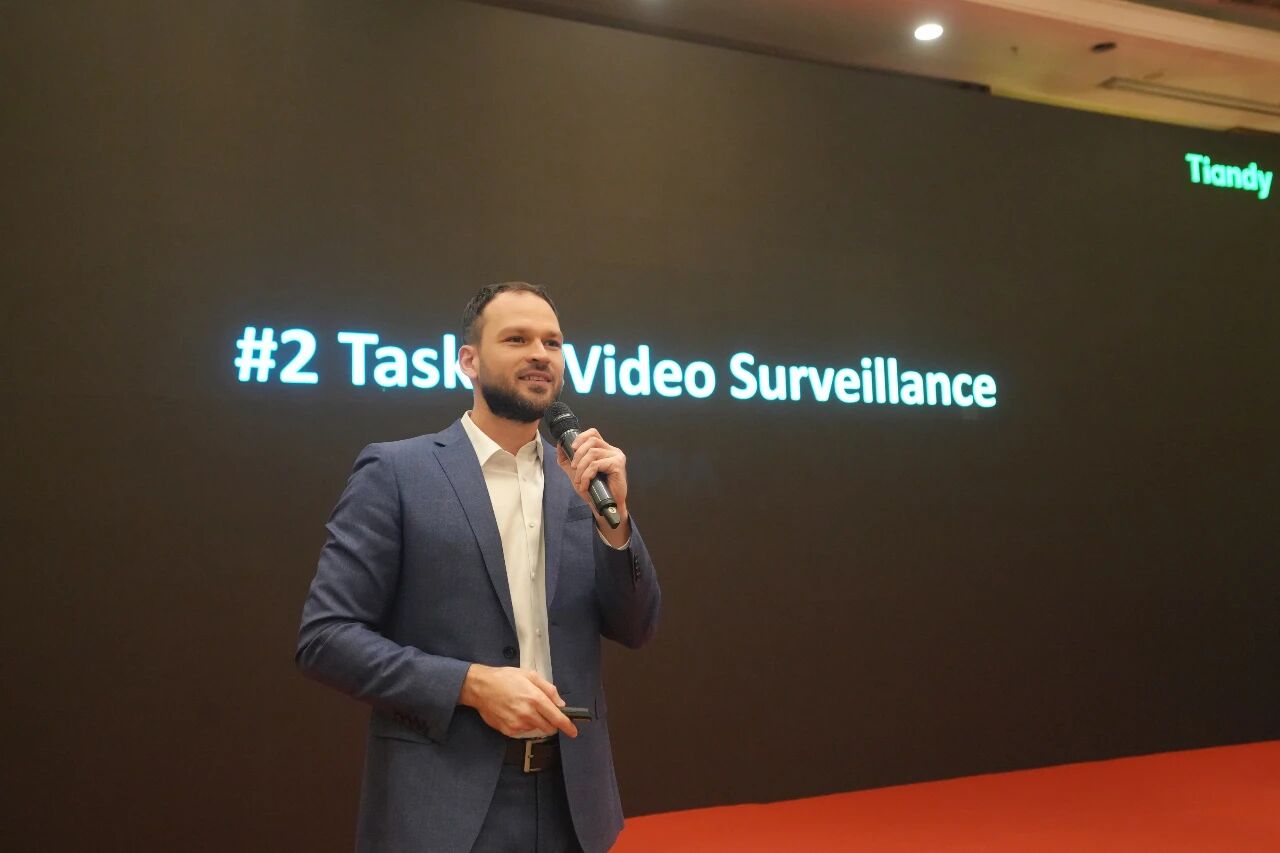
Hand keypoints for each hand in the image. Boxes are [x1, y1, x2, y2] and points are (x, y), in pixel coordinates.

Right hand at [458, 665, 577, 738]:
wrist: (481, 687)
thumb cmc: (505, 678)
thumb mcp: (530, 675)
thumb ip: (548, 689)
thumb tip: (560, 704)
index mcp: (535, 698)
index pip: (557, 718)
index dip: (567, 726)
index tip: (573, 732)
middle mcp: (528, 714)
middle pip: (548, 728)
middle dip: (550, 722)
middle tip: (542, 711)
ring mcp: (517, 724)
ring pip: (535, 729)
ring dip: (535, 721)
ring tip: (523, 707)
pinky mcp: (508, 730)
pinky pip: (523, 732)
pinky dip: (523, 724)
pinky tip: (514, 712)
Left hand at [556, 428, 628, 528]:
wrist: (605, 506)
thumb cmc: (595, 490)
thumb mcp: (577, 471)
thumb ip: (567, 459)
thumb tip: (559, 444)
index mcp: (605, 449)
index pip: (593, 433)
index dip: (581, 437)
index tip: (572, 448)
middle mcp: (613, 450)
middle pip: (592, 441)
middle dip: (578, 454)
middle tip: (573, 468)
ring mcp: (616, 456)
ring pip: (592, 453)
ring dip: (581, 468)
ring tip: (579, 480)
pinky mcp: (618, 465)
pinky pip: (596, 465)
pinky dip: (587, 475)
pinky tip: (585, 484)